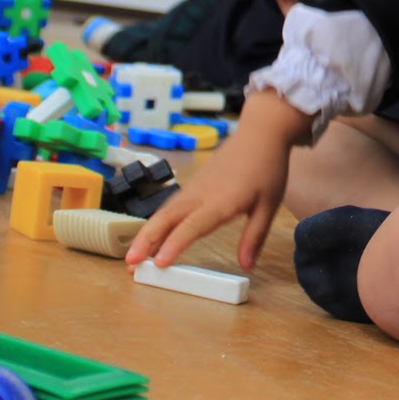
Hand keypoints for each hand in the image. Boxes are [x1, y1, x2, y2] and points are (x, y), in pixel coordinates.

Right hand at [125, 92, 310, 270]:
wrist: (260, 132)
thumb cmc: (267, 168)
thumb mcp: (268, 205)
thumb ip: (254, 237)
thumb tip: (246, 266)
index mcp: (222, 200)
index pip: (193, 225)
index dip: (175, 244)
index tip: (159, 262)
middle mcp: (201, 194)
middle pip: (167, 217)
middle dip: (146, 240)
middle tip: (130, 263)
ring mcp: (194, 188)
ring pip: (165, 211)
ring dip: (147, 233)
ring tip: (133, 256)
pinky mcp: (193, 185)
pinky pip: (171, 206)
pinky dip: (158, 222)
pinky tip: (152, 236)